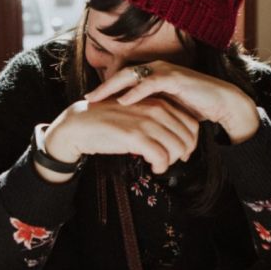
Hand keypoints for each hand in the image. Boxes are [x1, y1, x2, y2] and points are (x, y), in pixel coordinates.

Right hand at [43, 97, 198, 175]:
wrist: (79, 124)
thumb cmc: (108, 121)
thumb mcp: (136, 113)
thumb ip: (155, 120)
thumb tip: (172, 137)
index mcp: (158, 102)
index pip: (190, 123)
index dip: (191, 141)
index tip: (182, 152)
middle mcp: (155, 109)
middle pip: (186, 136)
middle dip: (183, 153)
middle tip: (171, 161)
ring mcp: (145, 121)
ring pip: (176, 147)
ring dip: (172, 161)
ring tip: (160, 165)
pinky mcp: (134, 136)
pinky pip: (160, 156)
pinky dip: (161, 166)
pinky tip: (153, 168)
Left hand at [84, 60, 259, 143]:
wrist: (221, 104)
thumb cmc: (195, 109)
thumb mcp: (166, 112)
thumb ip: (150, 115)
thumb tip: (132, 132)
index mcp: (152, 77)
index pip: (123, 80)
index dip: (106, 90)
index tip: (89, 102)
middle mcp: (156, 70)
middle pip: (122, 74)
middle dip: (103, 87)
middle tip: (87, 98)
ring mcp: (165, 72)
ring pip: (132, 75)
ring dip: (113, 87)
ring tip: (98, 98)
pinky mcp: (175, 78)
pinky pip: (151, 83)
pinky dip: (136, 91)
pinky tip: (123, 101)